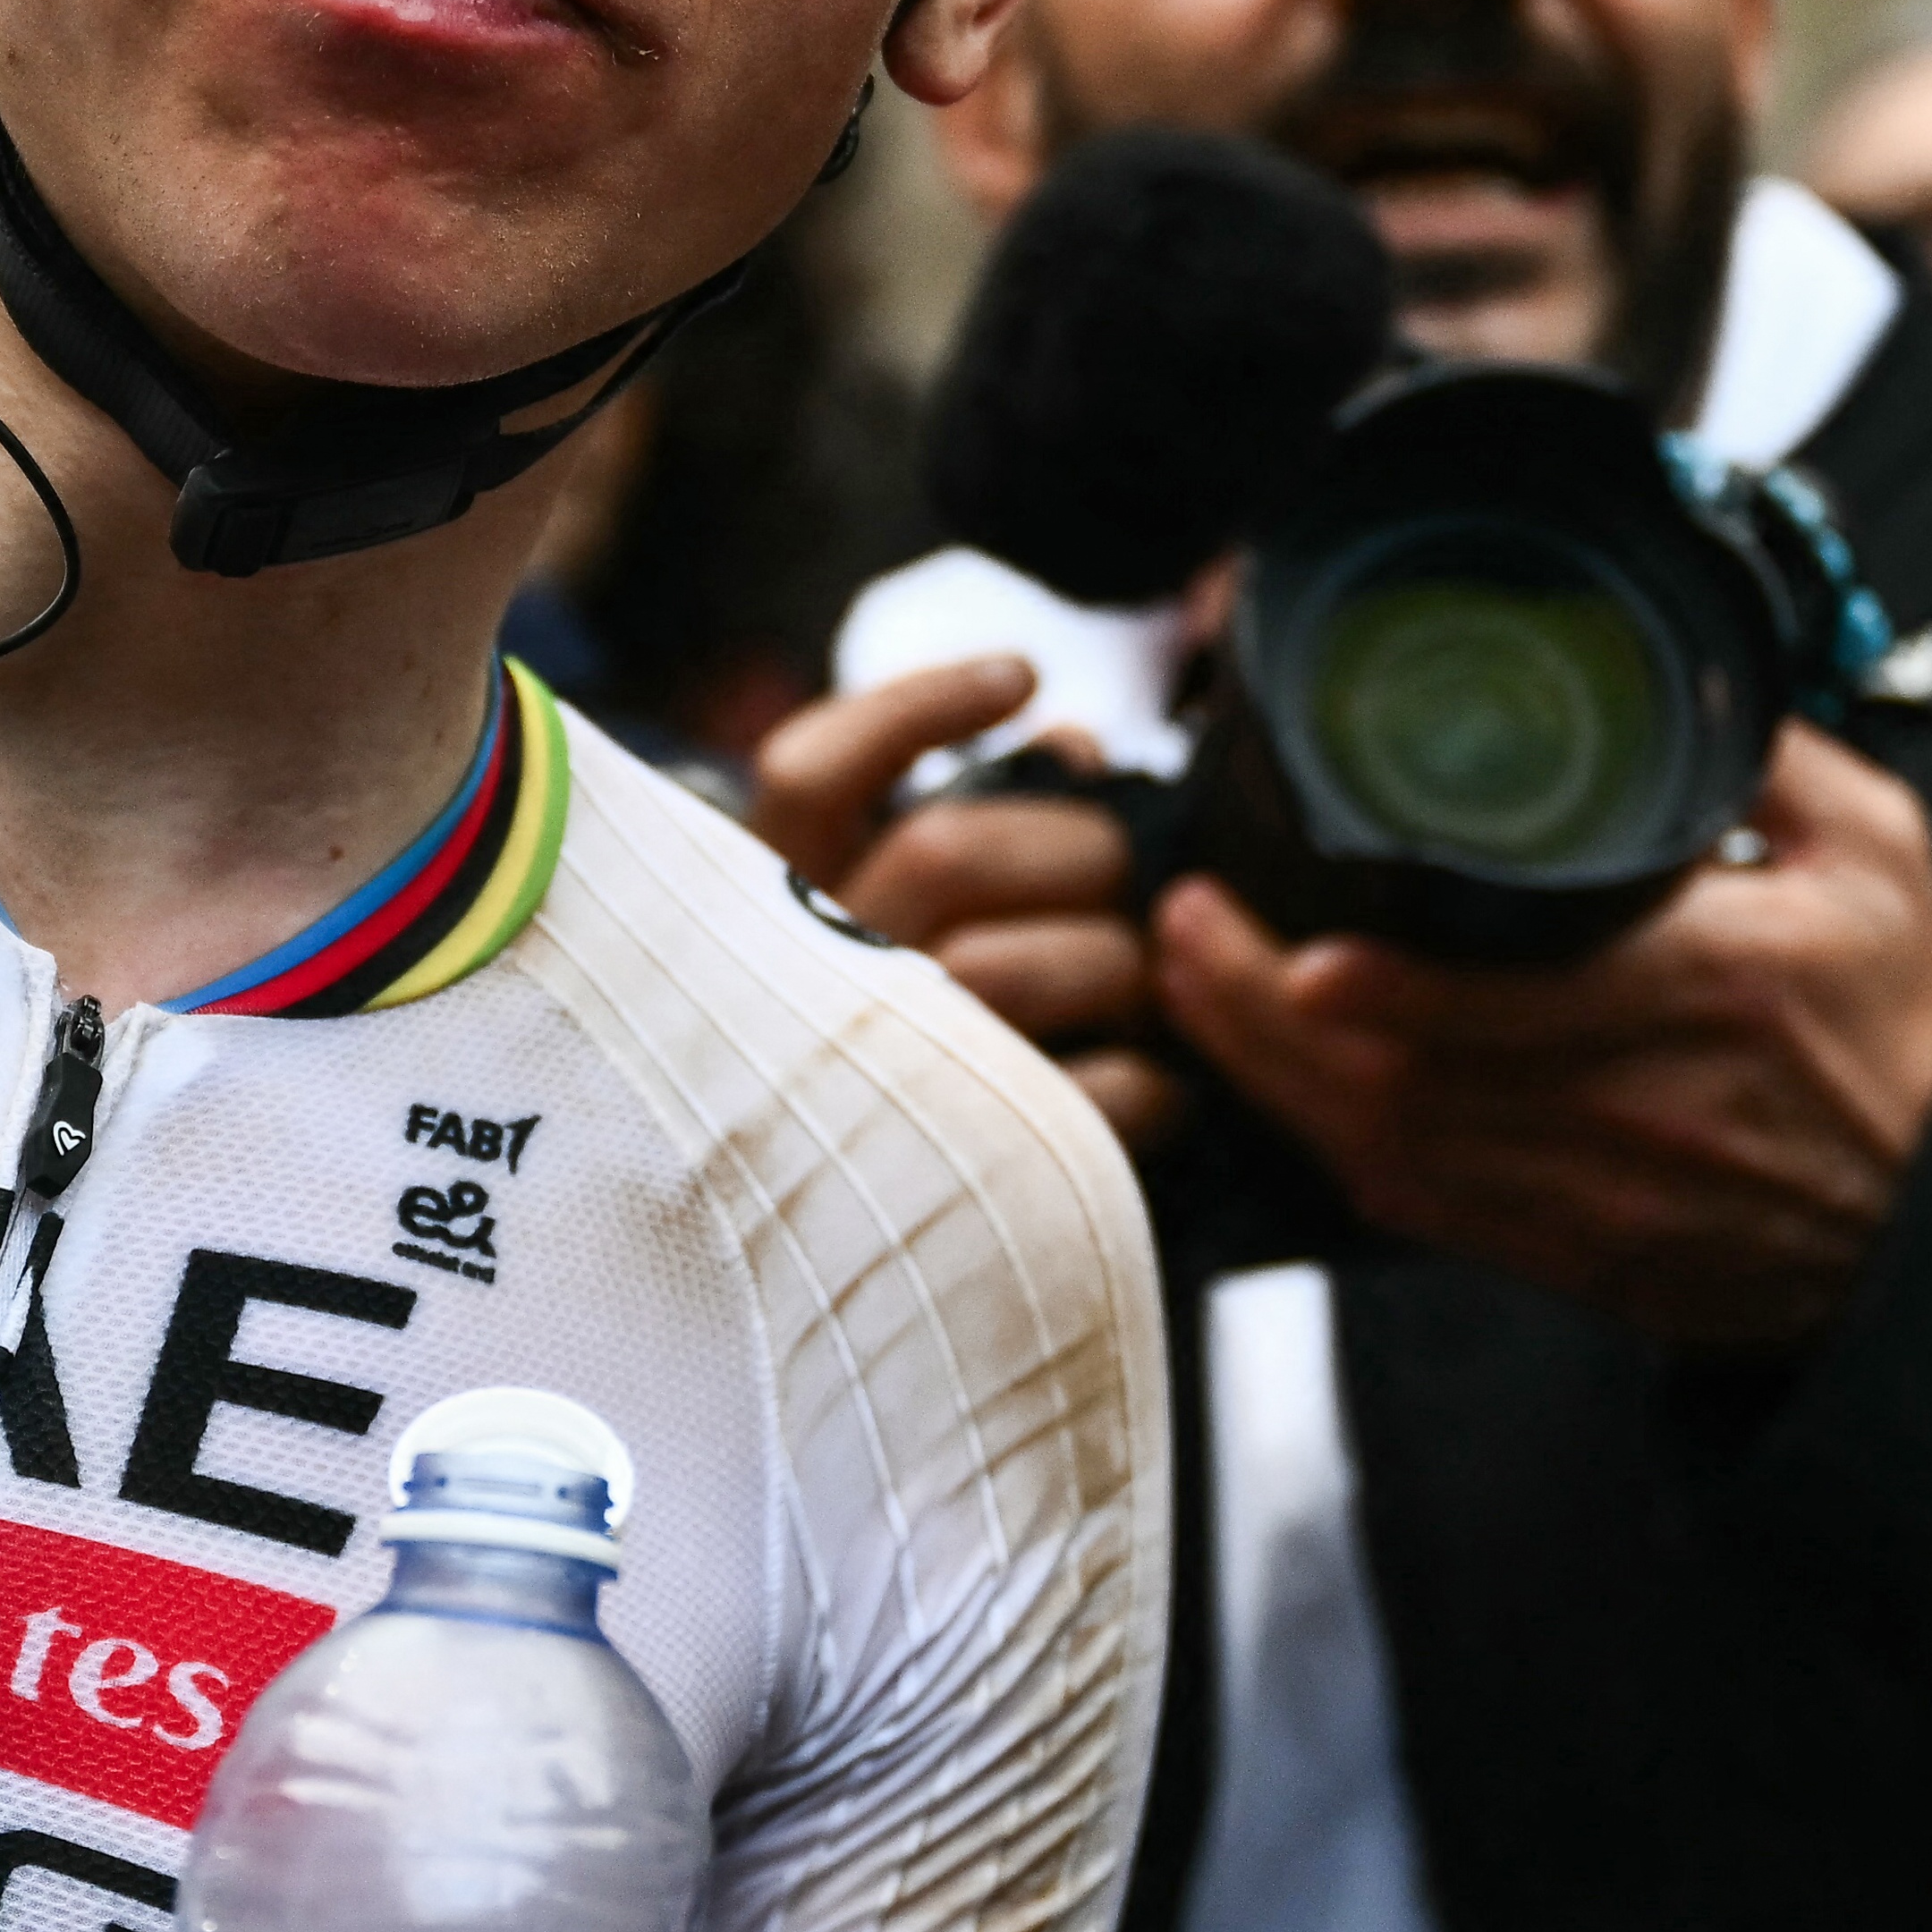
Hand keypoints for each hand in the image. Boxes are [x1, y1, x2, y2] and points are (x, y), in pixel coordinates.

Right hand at [755, 657, 1183, 1145]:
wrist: (826, 1256)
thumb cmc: (882, 1052)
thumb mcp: (881, 917)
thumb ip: (963, 816)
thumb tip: (1070, 740)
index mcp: (769, 907)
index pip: (809, 772)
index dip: (917, 709)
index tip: (1024, 676)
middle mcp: (802, 982)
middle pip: (945, 852)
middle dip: (1074, 849)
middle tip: (1122, 878)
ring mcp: (872, 1076)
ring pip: (1009, 967)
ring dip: (1113, 962)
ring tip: (1141, 981)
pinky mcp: (956, 1172)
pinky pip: (1082, 1100)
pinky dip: (1147, 1085)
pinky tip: (1161, 1085)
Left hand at [1150, 722, 1931, 1352]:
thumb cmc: (1907, 1037)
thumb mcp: (1879, 861)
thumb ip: (1772, 756)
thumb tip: (1672, 661)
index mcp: (1711, 991)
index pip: (1517, 1004)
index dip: (1386, 989)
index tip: (1293, 940)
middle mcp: (1634, 1104)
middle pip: (1405, 1080)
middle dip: (1260, 1012)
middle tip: (1182, 924)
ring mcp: (1589, 1193)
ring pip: (1383, 1149)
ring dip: (1265, 1072)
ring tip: (1190, 980)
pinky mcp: (1564, 1251)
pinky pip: (1411, 1207)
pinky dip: (1323, 1141)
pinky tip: (1267, 1074)